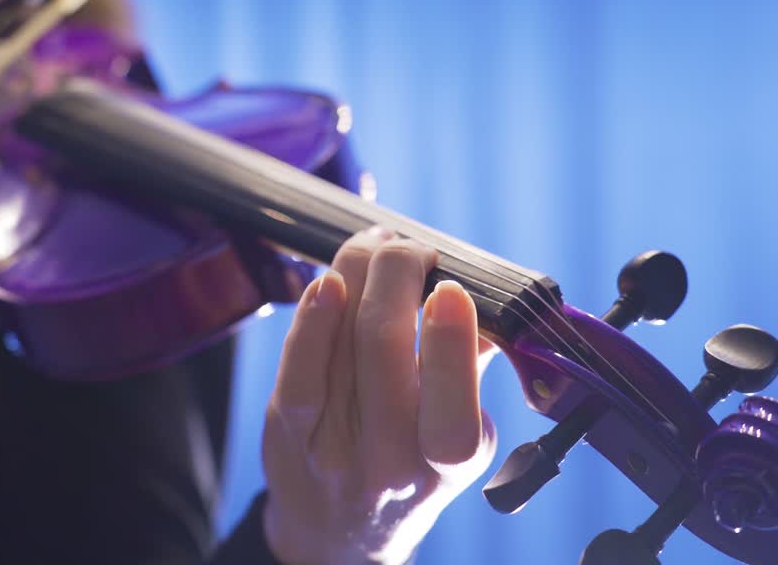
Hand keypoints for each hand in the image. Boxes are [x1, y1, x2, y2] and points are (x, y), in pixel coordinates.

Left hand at [261, 227, 499, 564]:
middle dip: (397, 275)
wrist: (338, 534)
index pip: (452, 405)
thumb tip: (487, 288)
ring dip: (357, 274)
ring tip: (375, 244)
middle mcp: (392, 459)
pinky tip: (325, 280)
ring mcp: (335, 447)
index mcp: (451, 459)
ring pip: (342, 342)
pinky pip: (299, 366)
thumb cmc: (410, 464)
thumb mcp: (458, 431)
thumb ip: (473, 362)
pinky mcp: (289, 431)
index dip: (450, 340)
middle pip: (384, 348)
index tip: (450, 287)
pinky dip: (312, 317)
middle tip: (411, 250)